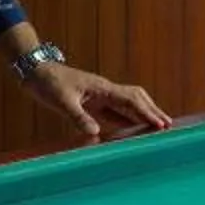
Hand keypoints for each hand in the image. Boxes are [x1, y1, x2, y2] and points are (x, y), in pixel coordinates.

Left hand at [25, 61, 170, 140]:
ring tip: (155, 126)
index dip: (147, 113)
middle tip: (168, 125)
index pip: (131, 101)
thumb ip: (79, 117)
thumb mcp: (61, 102)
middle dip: (153, 110)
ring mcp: (99, 95)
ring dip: (143, 113)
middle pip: (137, 98)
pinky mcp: (91, 101)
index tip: (160, 124)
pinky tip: (130, 127)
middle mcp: (105, 90)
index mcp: (102, 88)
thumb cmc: (48, 83)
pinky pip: (114, 110)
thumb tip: (96, 133)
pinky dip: (127, 118)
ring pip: (128, 104)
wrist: (36, 71)